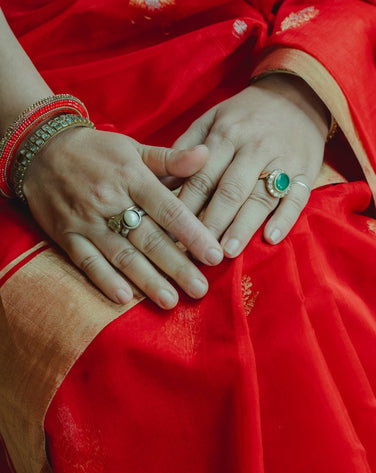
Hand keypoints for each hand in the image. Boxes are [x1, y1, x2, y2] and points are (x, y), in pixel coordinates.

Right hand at [23, 128, 223, 307]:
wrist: (40, 149)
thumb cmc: (96, 151)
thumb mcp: (133, 147)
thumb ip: (170, 159)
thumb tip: (206, 155)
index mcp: (132, 177)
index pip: (169, 210)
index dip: (193, 234)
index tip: (215, 255)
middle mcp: (110, 200)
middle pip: (149, 239)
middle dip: (177, 266)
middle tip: (200, 289)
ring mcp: (86, 220)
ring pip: (122, 255)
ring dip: (147, 280)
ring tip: (170, 301)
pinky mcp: (66, 235)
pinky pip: (87, 261)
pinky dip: (104, 280)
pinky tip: (124, 299)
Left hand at [173, 74, 328, 256]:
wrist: (299, 95)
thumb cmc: (247, 115)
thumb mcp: (213, 118)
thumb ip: (187, 147)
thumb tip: (160, 181)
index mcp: (226, 134)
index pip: (201, 178)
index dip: (185, 208)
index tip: (172, 234)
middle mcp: (254, 148)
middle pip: (229, 191)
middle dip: (211, 223)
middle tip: (197, 252)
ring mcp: (283, 160)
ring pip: (260, 198)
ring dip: (243, 227)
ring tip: (227, 252)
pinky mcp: (306, 172)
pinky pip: (297, 198)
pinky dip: (284, 219)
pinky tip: (271, 238)